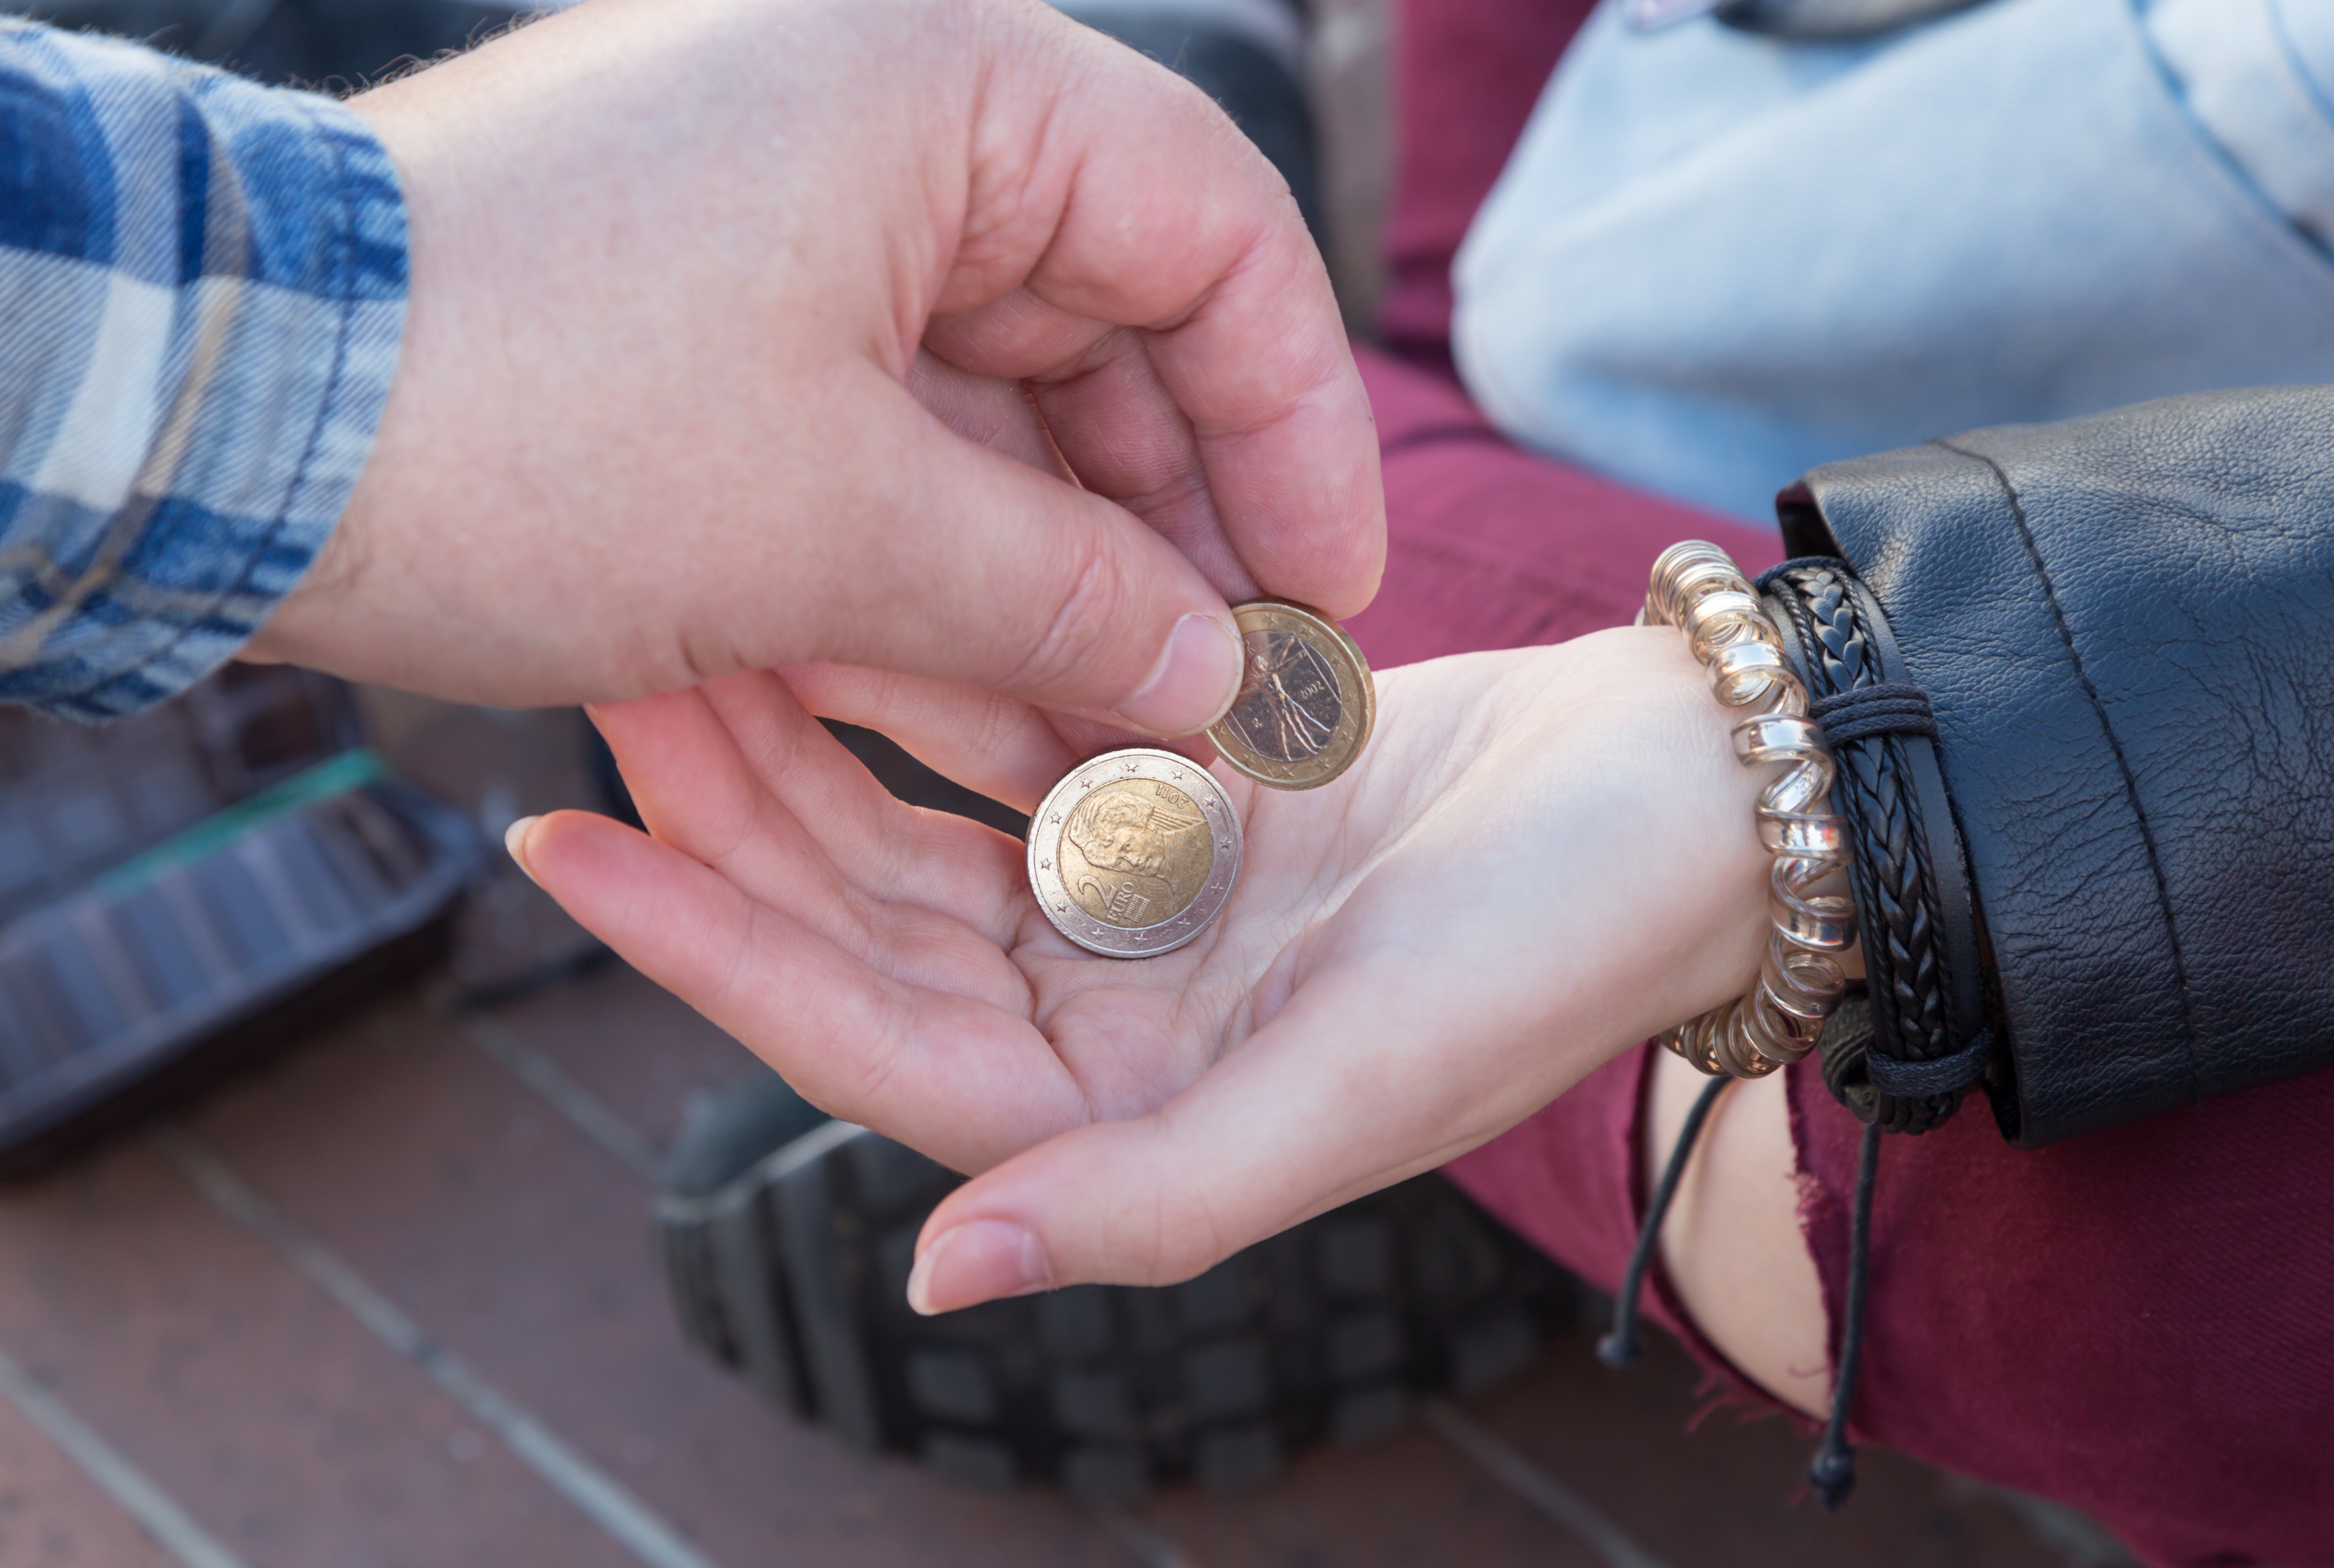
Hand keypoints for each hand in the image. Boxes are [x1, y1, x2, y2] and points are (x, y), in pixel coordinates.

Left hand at [247, 0, 1380, 732]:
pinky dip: (939, 546)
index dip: (1297, 423)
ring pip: (1001, 392)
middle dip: (1174, 525)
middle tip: (1224, 691)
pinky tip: (987, 677)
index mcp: (943, 83)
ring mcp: (788, 201)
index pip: (1216, 231)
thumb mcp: (847, 534)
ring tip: (1108, 729)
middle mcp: (875, 110)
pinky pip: (888, 418)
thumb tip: (1218, 674)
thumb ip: (1071, 601)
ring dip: (1054, 565)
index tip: (1329, 586)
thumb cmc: (530, 425)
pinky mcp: (716, 297)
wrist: (208, 428)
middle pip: (1117, 321)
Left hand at [506, 626, 1770, 1310]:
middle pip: (863, 912)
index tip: (571, 847)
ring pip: (918, 810)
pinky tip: (852, 579)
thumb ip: (1153, 1205)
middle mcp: (1107, 1006)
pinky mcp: (1178, 784)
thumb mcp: (1362, 1089)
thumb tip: (933, 1279)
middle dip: (734, 808)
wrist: (1685, 796)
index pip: (864, 1034)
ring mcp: (1137, 888)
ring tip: (697, 608)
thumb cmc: (1556, 951)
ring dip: (814, 720)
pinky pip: (1015, 722)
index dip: (712, 947)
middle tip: (615, 673)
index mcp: (1124, 1107)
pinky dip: (938, 661)